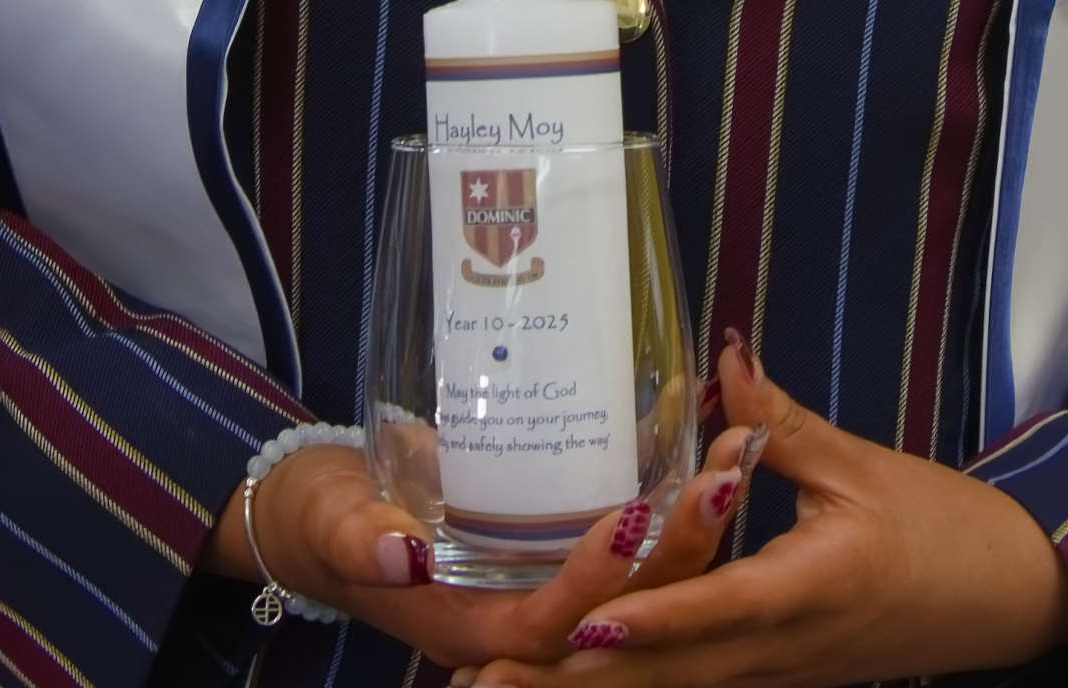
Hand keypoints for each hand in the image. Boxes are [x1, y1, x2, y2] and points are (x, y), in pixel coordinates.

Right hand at [206, 417, 760, 671]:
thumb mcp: (332, 526)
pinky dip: (676, 500)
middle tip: (729, 472)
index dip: (594, 579)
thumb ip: (365, 541)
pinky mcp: (562, 551)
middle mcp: (526, 618)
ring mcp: (549, 586)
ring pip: (643, 577)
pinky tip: (711, 438)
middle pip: (623, 607)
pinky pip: (634, 543)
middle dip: (682, 547)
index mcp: (475, 628)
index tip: (631, 515)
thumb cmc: (323, 521)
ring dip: (697, 520)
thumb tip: (404, 553)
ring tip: (746, 448)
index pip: (552, 622)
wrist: (322, 520)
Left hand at [460, 333, 1067, 687]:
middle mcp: (781, 649)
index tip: (585, 624)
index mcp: (806, 590)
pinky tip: (576, 680)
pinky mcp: (777, 678)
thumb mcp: (861, 466)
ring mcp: (777, 675)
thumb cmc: (942, 527)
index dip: (650, 619)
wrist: (1009, 600)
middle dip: (579, 683)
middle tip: (489, 680)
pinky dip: (635, 687)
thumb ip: (780, 421)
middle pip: (670, 677)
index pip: (716, 610)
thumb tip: (723, 354)